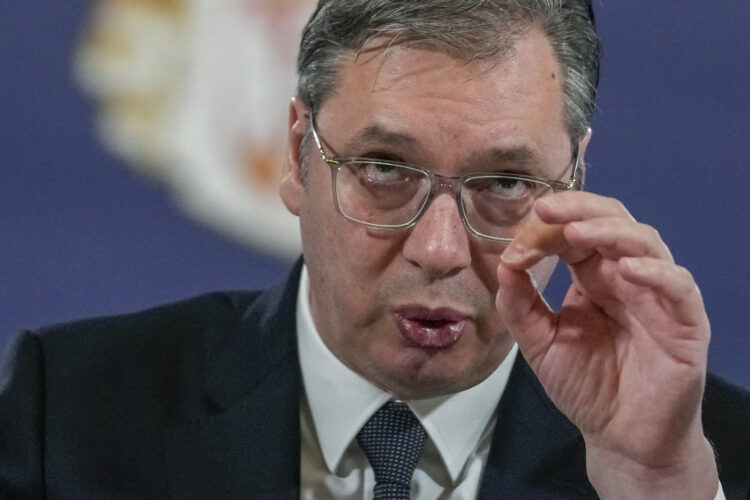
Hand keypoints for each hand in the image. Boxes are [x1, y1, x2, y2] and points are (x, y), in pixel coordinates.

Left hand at [496, 192, 717, 498]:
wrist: (620, 438)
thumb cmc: (586, 387)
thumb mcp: (539, 342)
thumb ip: (520, 304)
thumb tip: (504, 261)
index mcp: (593, 277)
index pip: (575, 233)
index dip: (547, 230)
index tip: (517, 243)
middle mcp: (626, 277)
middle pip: (612, 221)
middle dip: (579, 209)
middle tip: (545, 209)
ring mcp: (657, 296)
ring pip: (646, 242)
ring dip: (611, 231)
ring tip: (576, 232)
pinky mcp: (686, 323)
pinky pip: (678, 287)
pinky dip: (655, 273)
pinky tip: (625, 271)